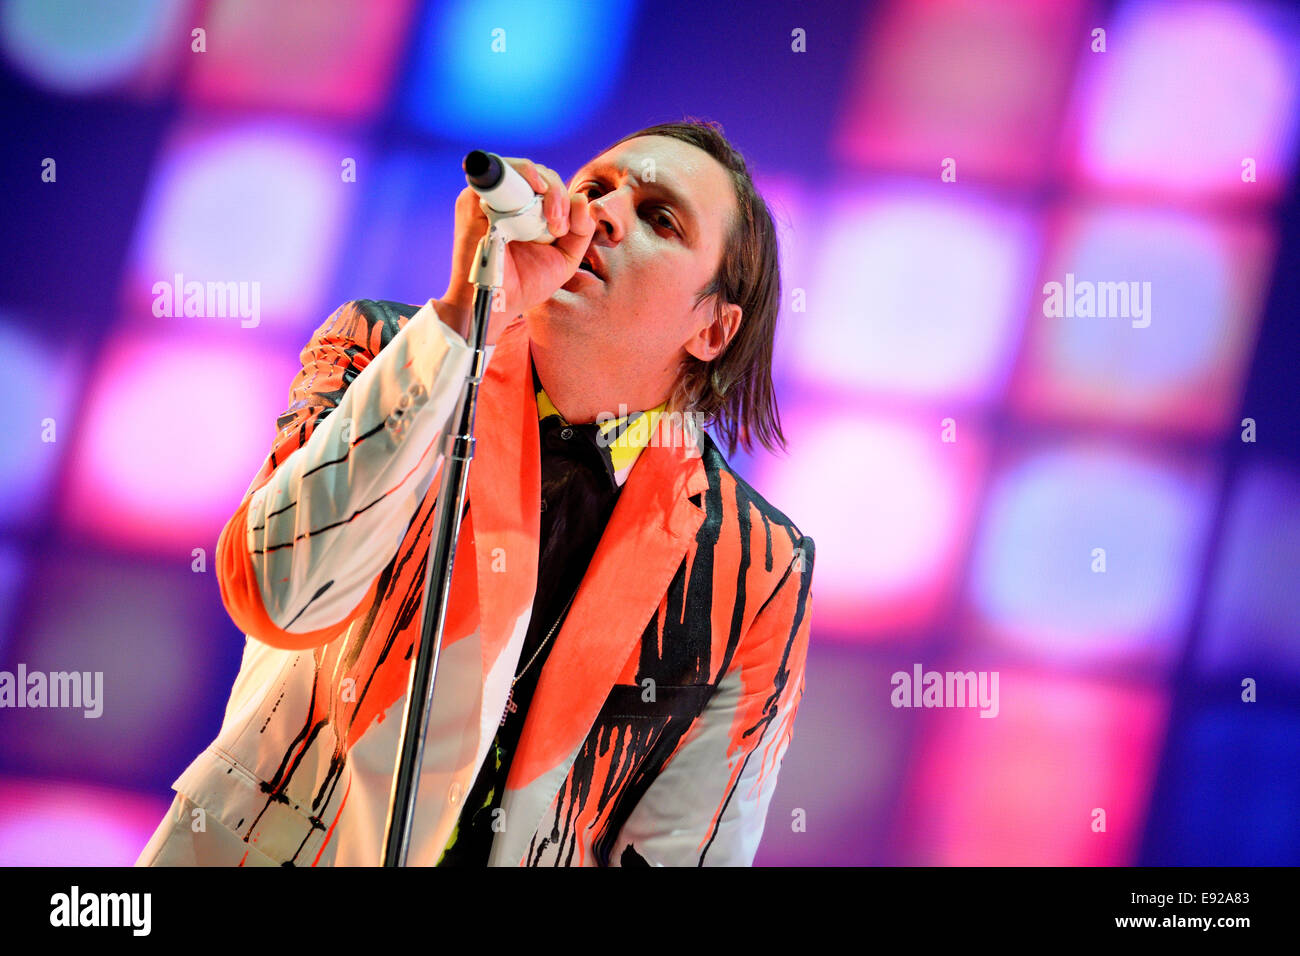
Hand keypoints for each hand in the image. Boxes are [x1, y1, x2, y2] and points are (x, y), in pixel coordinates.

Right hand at [438, 157, 596, 344]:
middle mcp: (508, 201)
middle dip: (557, 195)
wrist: (500, 302)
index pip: (549, 186)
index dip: (562, 197)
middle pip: (539, 175)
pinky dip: (521, 172)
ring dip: (545, 187)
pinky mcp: (473, 198)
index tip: (566, 228)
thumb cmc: (527, 282)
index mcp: (528, 211)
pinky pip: (497, 169)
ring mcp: (490, 198)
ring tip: (551, 218)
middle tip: (558, 227)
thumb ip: (581, 230)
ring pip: (521, 168)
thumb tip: (581, 198)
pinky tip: (537, 189)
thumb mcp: (565, 257)